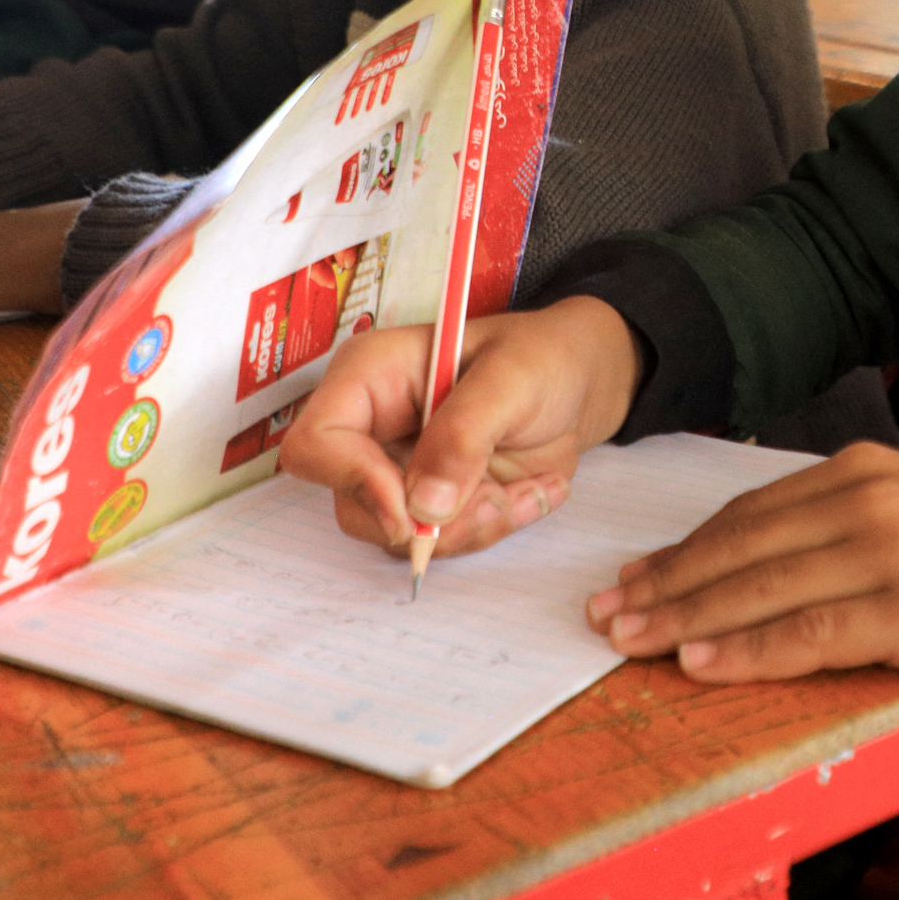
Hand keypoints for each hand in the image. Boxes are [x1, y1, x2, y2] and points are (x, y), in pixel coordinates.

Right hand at [279, 297, 643, 558]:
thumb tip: (422, 506)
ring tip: (528, 490)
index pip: (315, 444)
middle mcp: (372, 429)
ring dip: (471, 528)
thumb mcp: (513, 379)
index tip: (413, 506)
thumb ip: (465, 435)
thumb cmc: (543, 356)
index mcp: (370, 376)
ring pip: (398, 536)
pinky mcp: (432, 503)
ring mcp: (400, 470)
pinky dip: (491, 529)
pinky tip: (531, 492)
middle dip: (429, 522)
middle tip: (496, 501)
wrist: (583, 381)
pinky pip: (442, 543)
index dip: (354, 481)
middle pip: (353, 506)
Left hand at [584, 443, 898, 682]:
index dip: (684, 547)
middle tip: (604, 612)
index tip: (633, 573)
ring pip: (760, 588)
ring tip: (630, 640)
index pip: (749, 512)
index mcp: (862, 471)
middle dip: (664, 582)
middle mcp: (863, 501)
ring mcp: (884, 553)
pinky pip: (808, 635)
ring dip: (685, 617)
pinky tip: (701, 662)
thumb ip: (851, 520)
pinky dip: (747, 649)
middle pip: (739, 546)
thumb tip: (778, 558)